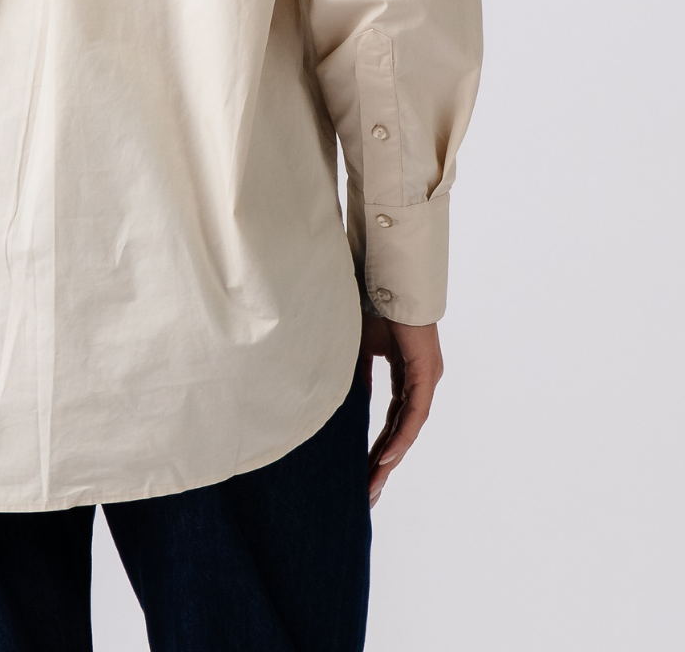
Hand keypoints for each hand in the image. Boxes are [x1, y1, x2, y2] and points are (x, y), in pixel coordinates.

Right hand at [358, 316, 442, 506]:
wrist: (386, 278)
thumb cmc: (371, 305)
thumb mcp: (358, 349)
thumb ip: (357, 377)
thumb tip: (345, 403)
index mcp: (406, 373)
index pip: (393, 418)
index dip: (378, 446)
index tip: (363, 471)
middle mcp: (420, 380)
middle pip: (402, 430)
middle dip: (384, 463)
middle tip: (369, 493)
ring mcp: (425, 377)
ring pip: (409, 428)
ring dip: (391, 457)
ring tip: (374, 485)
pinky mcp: (425, 371)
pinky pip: (415, 413)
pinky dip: (401, 436)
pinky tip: (388, 457)